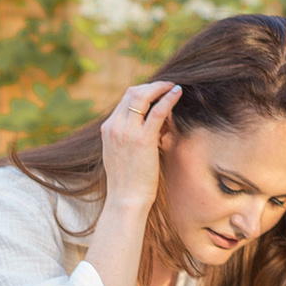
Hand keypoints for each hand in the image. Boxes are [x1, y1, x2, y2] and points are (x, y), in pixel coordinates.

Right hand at [101, 81, 179, 218]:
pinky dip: (168, 98)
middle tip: (167, 86)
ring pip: (142, 96)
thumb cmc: (127, 181)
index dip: (143, 91)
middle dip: (151, 86)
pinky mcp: (142, 140)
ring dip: (160, 88)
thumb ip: (127, 137)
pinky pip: (157, 111)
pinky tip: (177, 93)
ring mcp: (127, 133)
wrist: (125, 199)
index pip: (124, 99)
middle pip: (132, 92)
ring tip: (174, 87)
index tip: (157, 92)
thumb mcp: (120, 154)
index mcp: (108, 129)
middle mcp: (114, 127)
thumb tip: (148, 126)